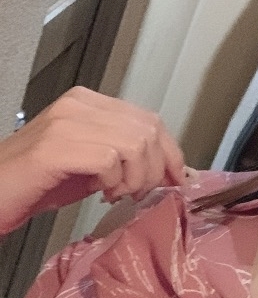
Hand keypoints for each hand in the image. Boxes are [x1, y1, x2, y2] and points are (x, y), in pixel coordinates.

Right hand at [0, 87, 186, 235]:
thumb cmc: (40, 182)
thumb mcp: (93, 165)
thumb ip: (126, 158)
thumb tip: (168, 169)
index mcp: (88, 103)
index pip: (148, 119)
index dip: (171, 152)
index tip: (176, 180)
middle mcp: (78, 105)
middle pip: (147, 130)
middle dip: (155, 169)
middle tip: (139, 193)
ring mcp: (66, 122)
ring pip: (133, 144)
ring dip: (135, 178)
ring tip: (117, 194)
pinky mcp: (56, 147)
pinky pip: (109, 160)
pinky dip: (115, 182)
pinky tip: (102, 193)